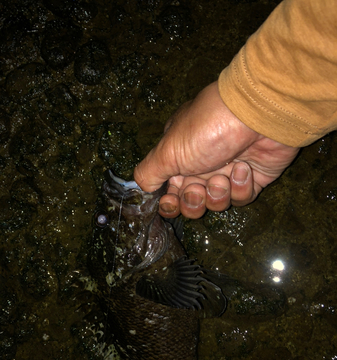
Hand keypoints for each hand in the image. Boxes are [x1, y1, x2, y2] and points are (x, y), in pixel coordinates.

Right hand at [134, 82, 299, 217]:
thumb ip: (149, 173)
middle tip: (198, 189)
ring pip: (216, 203)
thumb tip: (142, 187)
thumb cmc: (207, 129)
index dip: (169, 201)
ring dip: (217, 195)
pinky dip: (241, 188)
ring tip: (222, 179)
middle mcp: (202, 165)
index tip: (171, 201)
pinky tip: (243, 169)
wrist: (258, 115)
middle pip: (191, 201)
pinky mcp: (252, 179)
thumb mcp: (168, 150)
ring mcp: (227, 172)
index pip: (168, 189)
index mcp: (179, 157)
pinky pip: (241, 198)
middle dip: (193, 201)